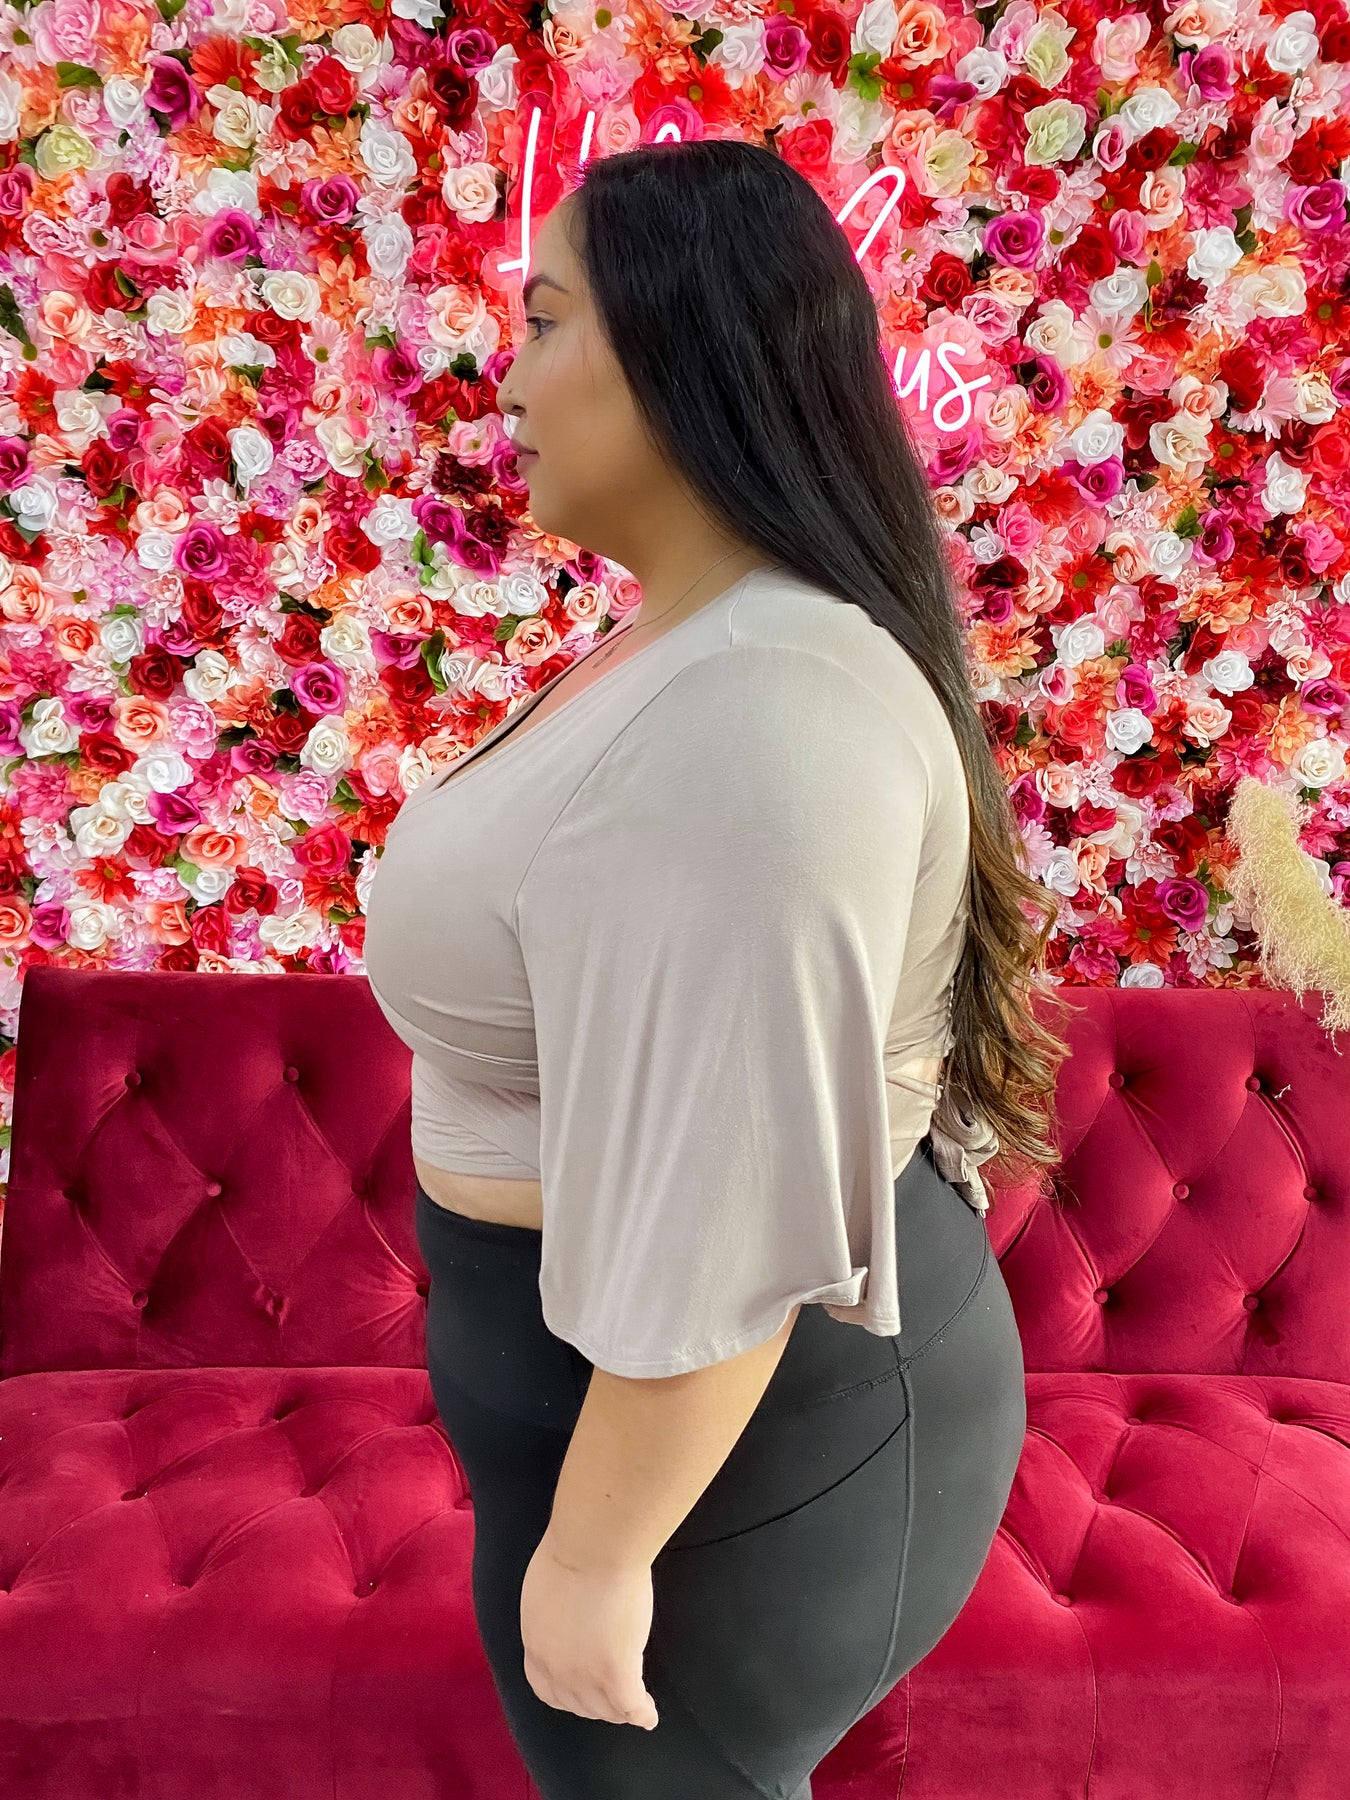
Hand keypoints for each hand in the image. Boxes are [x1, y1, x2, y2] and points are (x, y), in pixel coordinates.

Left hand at [519, 1533, 659, 1729]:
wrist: (593, 1548)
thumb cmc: (573, 1550)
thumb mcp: (546, 1588)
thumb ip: (554, 1613)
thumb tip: (567, 1614)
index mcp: (536, 1644)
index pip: (547, 1689)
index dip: (566, 1696)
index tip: (580, 1695)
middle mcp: (556, 1669)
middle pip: (577, 1704)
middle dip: (595, 1706)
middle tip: (612, 1700)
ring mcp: (585, 1675)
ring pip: (605, 1710)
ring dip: (618, 1711)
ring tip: (633, 1707)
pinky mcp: (616, 1674)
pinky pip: (631, 1707)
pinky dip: (642, 1714)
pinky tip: (649, 1714)